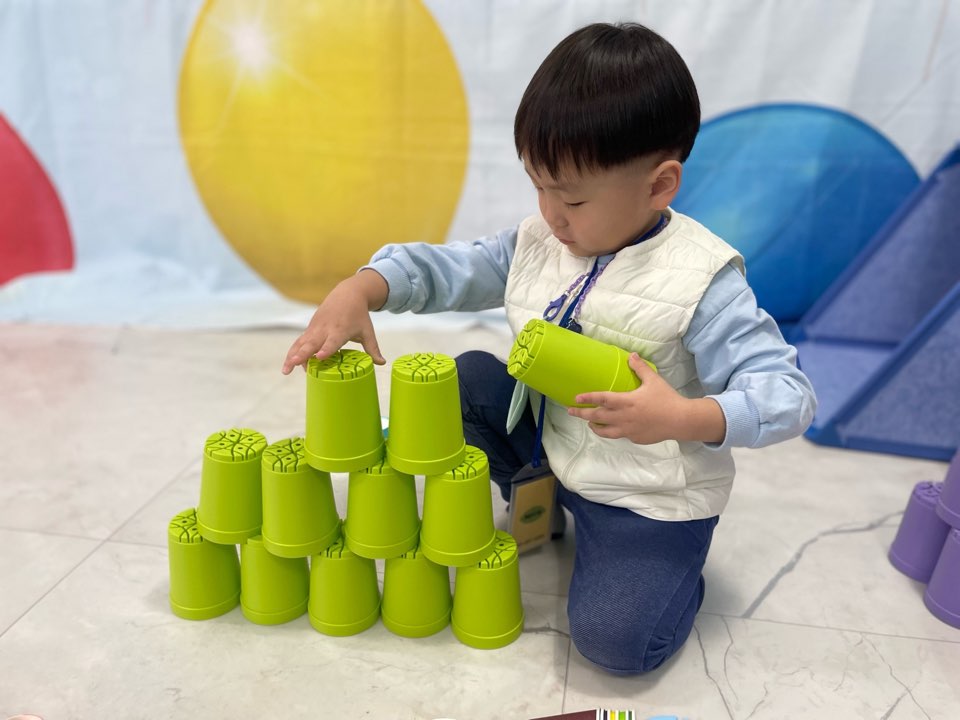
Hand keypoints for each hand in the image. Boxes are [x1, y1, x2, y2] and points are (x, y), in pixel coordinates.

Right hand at [281, 270, 387, 373]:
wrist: (347, 294)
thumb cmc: (359, 315)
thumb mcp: (367, 331)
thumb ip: (373, 348)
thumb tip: (382, 364)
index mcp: (340, 330)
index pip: (332, 342)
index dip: (326, 350)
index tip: (319, 357)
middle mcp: (325, 329)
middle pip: (312, 343)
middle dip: (302, 354)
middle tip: (293, 364)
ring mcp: (315, 328)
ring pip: (301, 343)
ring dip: (292, 356)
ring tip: (285, 370)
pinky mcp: (310, 329)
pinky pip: (299, 341)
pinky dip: (293, 352)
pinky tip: (289, 364)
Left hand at [567, 353, 725, 444]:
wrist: (681, 421)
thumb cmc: (667, 399)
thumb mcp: (653, 380)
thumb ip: (640, 368)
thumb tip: (631, 355)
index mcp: (626, 401)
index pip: (602, 399)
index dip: (588, 398)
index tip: (576, 398)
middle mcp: (623, 417)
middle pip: (597, 417)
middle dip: (582, 413)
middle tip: (571, 411)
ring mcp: (628, 430)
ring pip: (605, 431)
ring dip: (595, 426)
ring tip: (589, 423)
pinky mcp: (635, 438)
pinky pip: (620, 435)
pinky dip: (613, 431)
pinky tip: (613, 428)